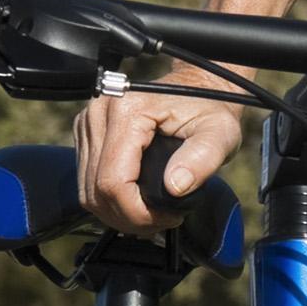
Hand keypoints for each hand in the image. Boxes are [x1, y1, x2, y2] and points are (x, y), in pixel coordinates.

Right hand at [78, 81, 246, 228]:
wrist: (196, 85)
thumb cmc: (209, 109)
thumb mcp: (219, 134)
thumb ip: (202, 159)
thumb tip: (175, 186)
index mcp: (127, 111)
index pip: (113, 182)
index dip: (137, 212)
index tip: (168, 216)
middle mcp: (100, 113)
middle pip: (95, 190)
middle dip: (128, 217)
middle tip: (161, 220)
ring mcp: (88, 121)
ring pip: (87, 189)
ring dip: (116, 211)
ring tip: (149, 213)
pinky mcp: (86, 131)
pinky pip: (86, 179)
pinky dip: (108, 199)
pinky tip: (134, 200)